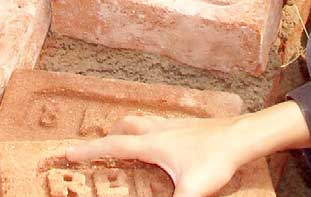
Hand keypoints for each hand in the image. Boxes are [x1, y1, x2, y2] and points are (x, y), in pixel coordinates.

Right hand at [68, 115, 252, 196]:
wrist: (242, 136)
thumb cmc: (216, 159)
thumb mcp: (191, 190)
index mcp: (152, 144)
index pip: (113, 145)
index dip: (89, 150)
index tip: (68, 151)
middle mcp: (160, 130)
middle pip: (126, 126)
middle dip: (110, 135)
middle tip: (101, 145)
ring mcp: (175, 126)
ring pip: (144, 121)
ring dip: (131, 129)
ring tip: (128, 140)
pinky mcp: (190, 126)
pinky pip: (163, 124)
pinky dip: (153, 130)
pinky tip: (165, 142)